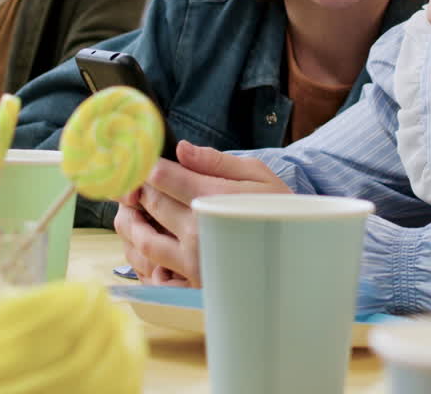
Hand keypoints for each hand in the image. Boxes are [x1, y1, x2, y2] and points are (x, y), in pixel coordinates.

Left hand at [114, 140, 291, 286]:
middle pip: (149, 202)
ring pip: (142, 238)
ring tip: (130, 208)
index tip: (142, 161)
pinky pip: (152, 268)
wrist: (300, 255)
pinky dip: (141, 253)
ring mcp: (192, 259)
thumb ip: (216, 160)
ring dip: (129, 221)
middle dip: (137, 188)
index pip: (160, 176)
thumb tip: (180, 149)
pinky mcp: (192, 281)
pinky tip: (145, 239)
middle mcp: (198, 230)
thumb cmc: (279, 208)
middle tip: (134, 181)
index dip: (146, 165)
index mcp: (213, 198)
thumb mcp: (257, 174)